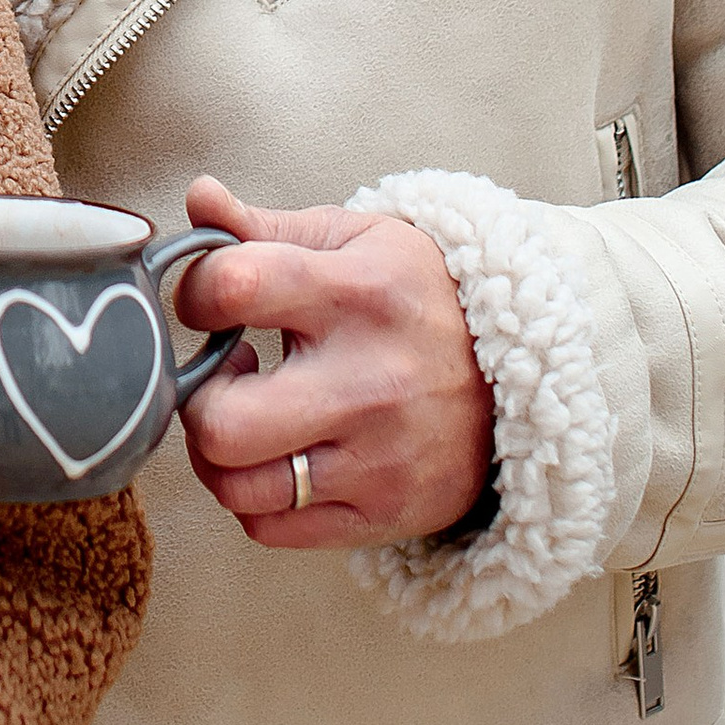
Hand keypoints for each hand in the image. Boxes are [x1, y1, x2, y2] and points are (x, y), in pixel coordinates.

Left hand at [172, 176, 491, 547]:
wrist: (528, 373)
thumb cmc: (418, 298)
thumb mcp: (354, 240)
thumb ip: (263, 226)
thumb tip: (198, 197)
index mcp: (356, 293)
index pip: (233, 287)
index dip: (196, 292)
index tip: (211, 301)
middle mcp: (368, 383)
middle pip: (221, 424)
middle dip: (198, 399)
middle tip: (225, 377)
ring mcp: (377, 460)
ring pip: (238, 488)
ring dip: (220, 453)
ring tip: (251, 415)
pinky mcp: (383, 514)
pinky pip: (269, 527)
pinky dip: (253, 496)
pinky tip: (277, 455)